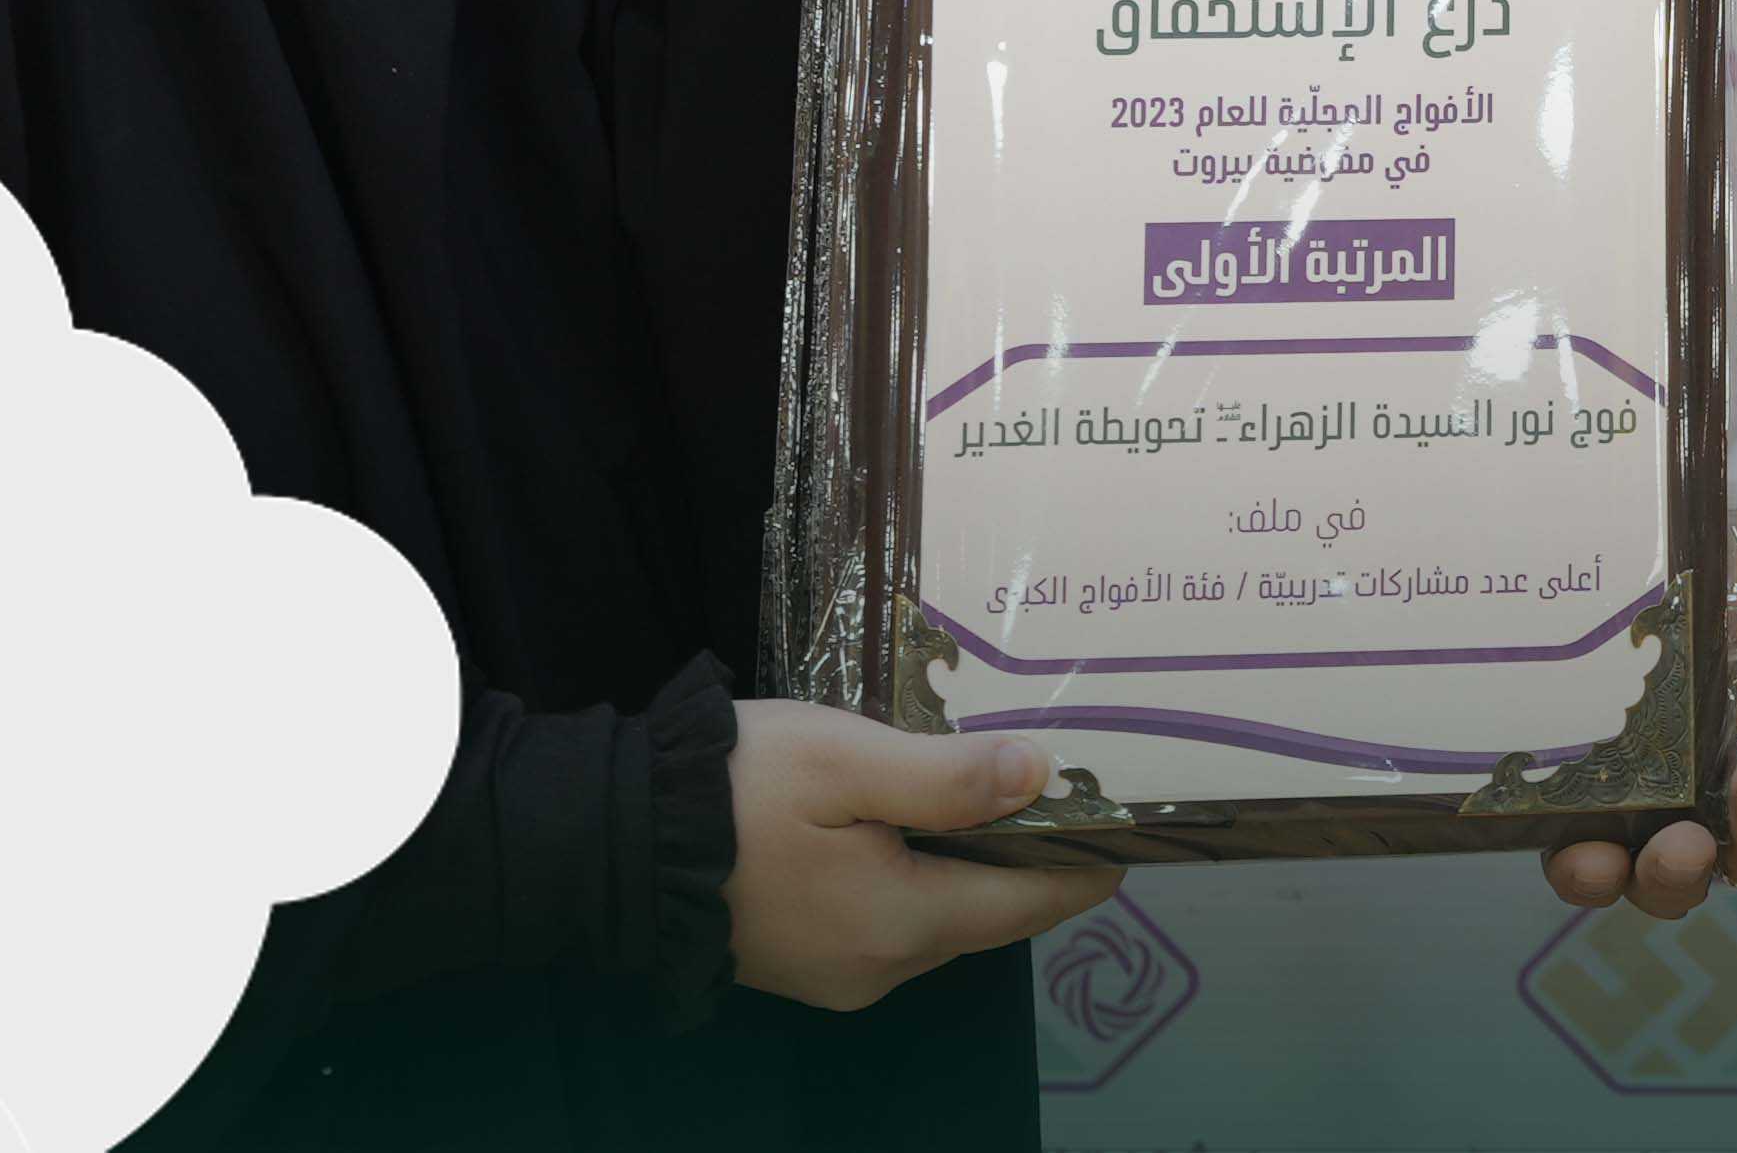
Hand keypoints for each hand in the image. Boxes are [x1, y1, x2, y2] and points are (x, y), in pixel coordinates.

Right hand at [725, 698, 1117, 1011]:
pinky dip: (914, 877)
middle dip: (1026, 857)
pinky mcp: (800, 964)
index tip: (1129, 825)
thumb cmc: (733, 790)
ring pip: (935, 919)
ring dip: (966, 864)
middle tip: (1063, 784)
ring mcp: (834, 976)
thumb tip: (1043, 776)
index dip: (1085, 865)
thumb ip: (948, 777)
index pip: (1028, 905)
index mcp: (901, 926)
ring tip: (993, 790)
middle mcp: (879, 971)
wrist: (607, 842)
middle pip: (985, 914)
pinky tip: (910, 822)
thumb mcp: (846, 760)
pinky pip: (886, 922)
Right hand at [1540, 547, 1736, 919]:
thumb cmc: (1720, 579)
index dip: (1583, 870)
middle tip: (1675, 851)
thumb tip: (1597, 646)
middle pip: (1671, 881)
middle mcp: (1696, 800)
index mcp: (1634, 770)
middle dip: (1665, 880)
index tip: (1582, 856)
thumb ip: (1627, 633)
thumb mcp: (1661, 602)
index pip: (1593, 849)